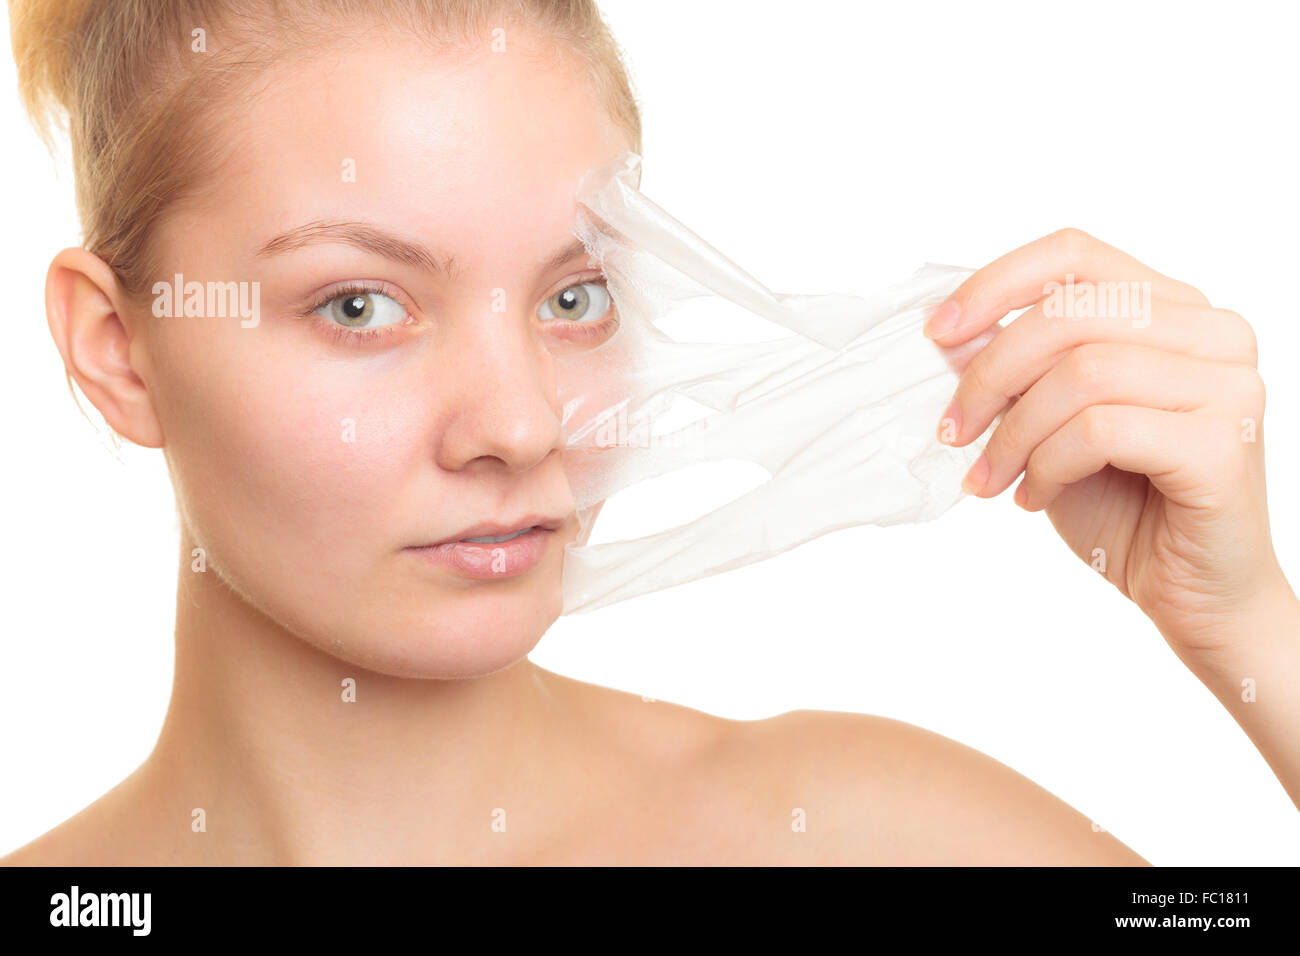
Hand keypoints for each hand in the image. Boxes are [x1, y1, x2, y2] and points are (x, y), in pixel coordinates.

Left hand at [926, 228, 1288, 660]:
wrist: (1190, 592)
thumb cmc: (1122, 504)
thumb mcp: (1048, 423)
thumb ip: (1016, 371)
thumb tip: (952, 333)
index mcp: (1173, 309)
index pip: (1075, 255)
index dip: (995, 284)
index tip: (938, 334)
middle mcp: (1213, 332)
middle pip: (1069, 313)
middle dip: (990, 374)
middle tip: (952, 432)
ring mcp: (1227, 384)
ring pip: (1084, 372)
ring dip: (1014, 433)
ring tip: (992, 478)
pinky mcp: (1222, 443)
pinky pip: (1102, 429)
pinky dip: (1050, 465)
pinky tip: (1035, 498)